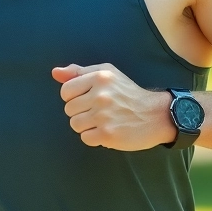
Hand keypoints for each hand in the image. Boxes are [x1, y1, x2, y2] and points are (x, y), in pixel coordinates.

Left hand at [52, 63, 175, 149]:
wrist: (156, 114)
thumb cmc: (127, 93)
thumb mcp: (106, 74)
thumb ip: (78, 72)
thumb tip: (55, 73)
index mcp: (99, 77)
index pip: (66, 91)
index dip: (73, 97)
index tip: (87, 99)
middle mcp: (101, 95)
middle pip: (69, 109)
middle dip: (80, 112)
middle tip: (98, 112)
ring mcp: (104, 116)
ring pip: (75, 124)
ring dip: (86, 126)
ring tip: (102, 122)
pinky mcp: (108, 135)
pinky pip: (85, 138)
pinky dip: (94, 138)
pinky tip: (107, 131)